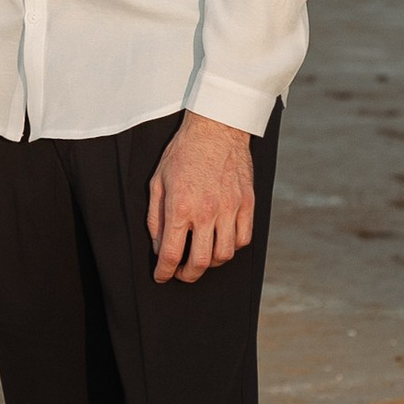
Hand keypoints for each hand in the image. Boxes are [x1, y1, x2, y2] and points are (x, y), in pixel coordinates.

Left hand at [147, 113, 256, 282]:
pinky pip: (243, 239)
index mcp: (180, 206)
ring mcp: (230, 208)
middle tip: (181, 273)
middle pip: (201, 262)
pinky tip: (221, 242)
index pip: (172, 254)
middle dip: (188, 275)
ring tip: (202, 257)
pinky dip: (232, 247)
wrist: (216, 127)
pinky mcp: (247, 203)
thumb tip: (159, 246)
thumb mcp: (158, 181)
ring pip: (224, 255)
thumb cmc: (183, 152)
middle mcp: (207, 211)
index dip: (164, 272)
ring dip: (211, 263)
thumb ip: (156, 218)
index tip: (162, 277)